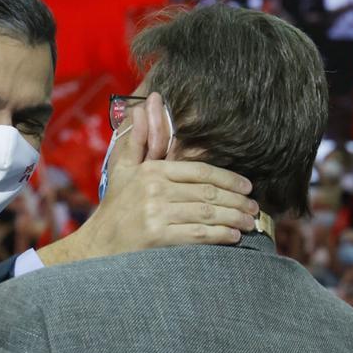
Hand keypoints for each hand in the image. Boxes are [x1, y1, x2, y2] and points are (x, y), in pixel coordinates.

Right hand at [37, 93, 257, 265]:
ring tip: (248, 223)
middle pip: (207, 193)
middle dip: (236, 201)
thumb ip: (137, 140)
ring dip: (233, 218)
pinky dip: (219, 235)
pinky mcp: (158, 237)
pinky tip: (232, 237)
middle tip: (254, 208)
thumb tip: (142, 107)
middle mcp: (155, 190)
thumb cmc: (116, 207)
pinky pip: (198, 234)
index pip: (200, 172)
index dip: (228, 179)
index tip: (247, 187)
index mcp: (152, 171)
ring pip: (207, 213)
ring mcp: (156, 213)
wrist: (99, 245)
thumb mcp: (123, 169)